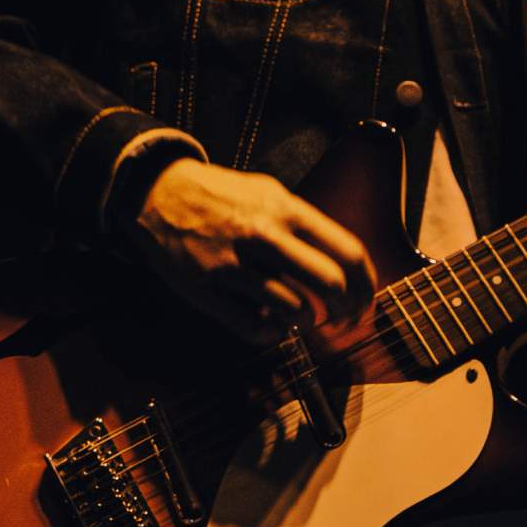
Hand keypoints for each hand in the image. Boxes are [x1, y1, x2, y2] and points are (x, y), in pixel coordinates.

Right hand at [129, 159, 376, 346]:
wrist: (160, 193)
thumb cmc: (222, 196)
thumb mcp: (269, 193)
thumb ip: (304, 223)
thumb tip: (342, 260)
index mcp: (287, 210)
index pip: (348, 252)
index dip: (366, 284)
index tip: (365, 301)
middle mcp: (266, 236)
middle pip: (330, 285)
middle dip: (345, 311)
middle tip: (342, 321)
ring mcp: (237, 264)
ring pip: (295, 309)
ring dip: (305, 322)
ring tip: (301, 318)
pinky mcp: (211, 290)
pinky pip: (256, 327)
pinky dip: (272, 334)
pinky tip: (271, 325)